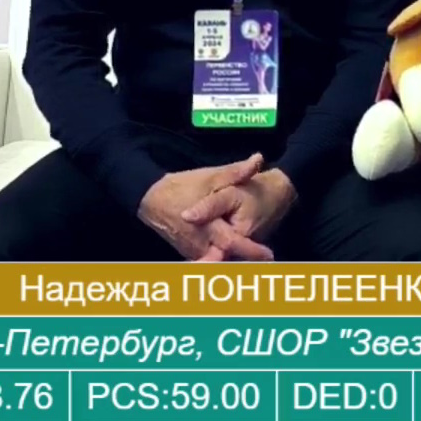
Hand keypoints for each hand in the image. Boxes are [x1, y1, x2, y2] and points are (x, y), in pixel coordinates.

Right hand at [138, 155, 274, 261]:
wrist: (151, 200)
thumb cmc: (182, 187)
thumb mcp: (209, 177)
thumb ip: (235, 173)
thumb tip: (258, 159)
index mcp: (208, 227)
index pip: (233, 243)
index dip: (252, 251)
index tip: (270, 255)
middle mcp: (201, 245)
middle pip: (227, 259)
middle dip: (245, 261)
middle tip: (266, 259)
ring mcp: (193, 252)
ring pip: (217, 261)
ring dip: (233, 261)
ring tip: (254, 262)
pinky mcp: (189, 254)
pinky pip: (208, 260)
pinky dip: (220, 260)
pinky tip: (233, 259)